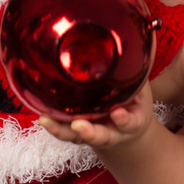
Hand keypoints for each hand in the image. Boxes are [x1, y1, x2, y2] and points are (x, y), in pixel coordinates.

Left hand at [38, 80, 155, 149]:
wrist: (128, 126)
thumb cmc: (134, 102)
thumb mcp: (140, 89)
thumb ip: (135, 75)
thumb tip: (132, 46)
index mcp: (132, 122)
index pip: (130, 123)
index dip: (124, 120)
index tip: (118, 114)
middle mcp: (112, 132)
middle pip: (101, 136)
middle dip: (89, 132)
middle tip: (78, 125)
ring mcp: (93, 133)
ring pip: (76, 136)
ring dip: (61, 130)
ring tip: (47, 121)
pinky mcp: (77, 132)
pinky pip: (64, 131)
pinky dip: (54, 125)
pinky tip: (43, 117)